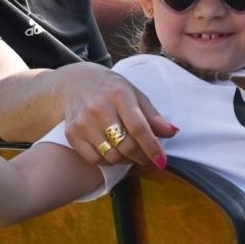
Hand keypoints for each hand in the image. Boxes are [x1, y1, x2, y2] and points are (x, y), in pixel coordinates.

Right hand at [59, 63, 177, 168]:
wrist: (76, 82)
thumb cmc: (112, 89)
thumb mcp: (135, 95)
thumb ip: (153, 115)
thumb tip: (172, 132)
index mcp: (120, 95)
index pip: (139, 127)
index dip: (152, 147)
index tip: (161, 161)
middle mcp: (100, 109)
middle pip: (125, 144)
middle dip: (141, 157)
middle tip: (149, 160)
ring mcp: (83, 122)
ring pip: (111, 155)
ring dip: (126, 160)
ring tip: (132, 154)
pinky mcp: (72, 133)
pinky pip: (94, 159)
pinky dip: (108, 161)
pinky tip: (114, 153)